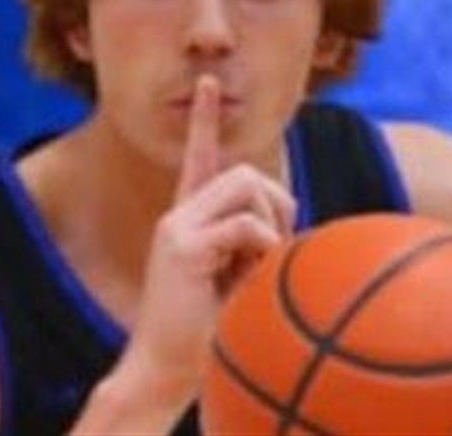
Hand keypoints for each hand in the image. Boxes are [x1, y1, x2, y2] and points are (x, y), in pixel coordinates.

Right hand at [116, 74, 296, 410]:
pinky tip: (247, 280)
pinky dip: (263, 251)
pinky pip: (245, 226)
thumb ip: (253, 242)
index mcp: (191, 216)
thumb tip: (288, 223)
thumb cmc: (209, 326)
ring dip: (270, 229)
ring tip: (256, 271)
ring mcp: (177, 225)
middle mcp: (180, 212)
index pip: (200, 156)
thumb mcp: (236, 276)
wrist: (163, 369)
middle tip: (274, 249)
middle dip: (275, 205)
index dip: (205, 119)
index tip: (209, 82)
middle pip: (244, 172)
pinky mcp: (181, 245)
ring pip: (246, 187)